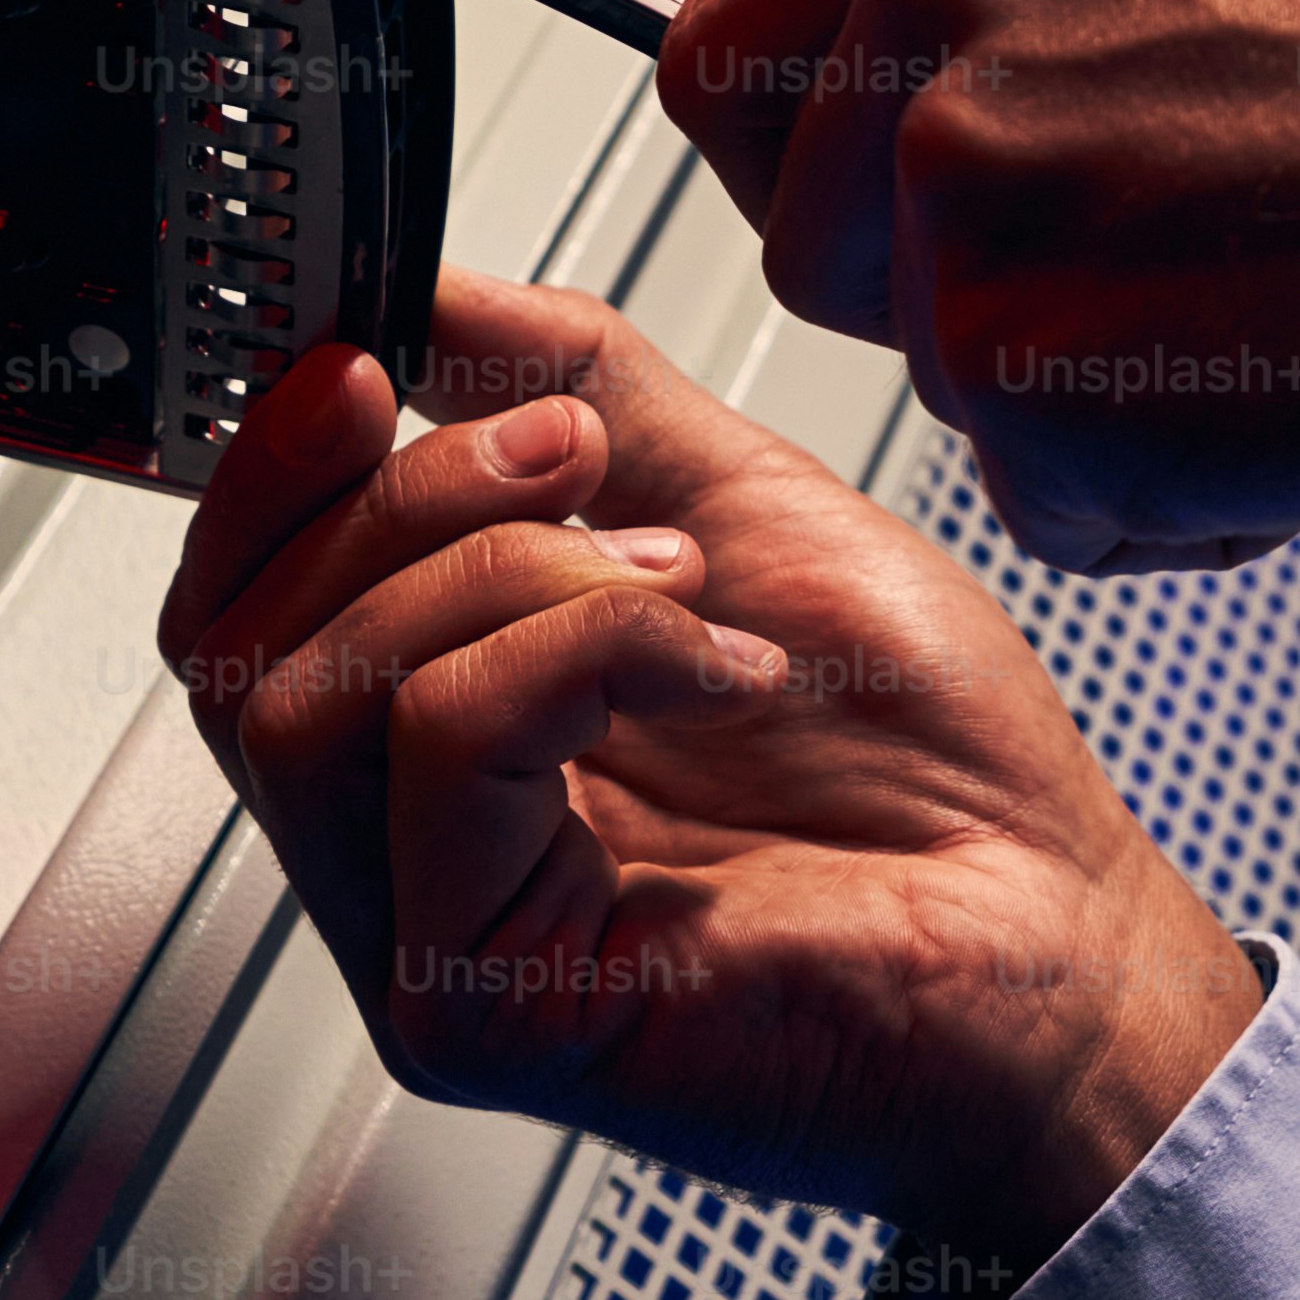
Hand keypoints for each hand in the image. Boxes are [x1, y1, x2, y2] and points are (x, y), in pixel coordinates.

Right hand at [157, 273, 1258, 1270]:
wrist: (1063, 932)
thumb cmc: (935, 773)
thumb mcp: (744, 508)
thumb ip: (584, 391)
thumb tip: (434, 292)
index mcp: (444, 733)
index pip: (238, 599)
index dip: (272, 461)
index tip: (363, 356)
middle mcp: (409, 845)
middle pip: (236, 639)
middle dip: (403, 491)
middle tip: (570, 450)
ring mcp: (427, 937)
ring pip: (303, 694)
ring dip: (498, 570)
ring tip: (674, 576)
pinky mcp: (481, 1007)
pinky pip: (441, 747)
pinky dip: (584, 648)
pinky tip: (718, 668)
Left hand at [657, 0, 1299, 563]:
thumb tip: (882, 49)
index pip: (724, 59)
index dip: (807, 162)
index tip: (898, 202)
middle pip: (798, 239)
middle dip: (941, 292)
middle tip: (1150, 264)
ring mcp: (967, 181)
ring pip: (928, 371)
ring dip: (1069, 393)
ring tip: (1249, 309)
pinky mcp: (1023, 359)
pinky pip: (1034, 491)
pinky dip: (1150, 495)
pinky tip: (1280, 390)